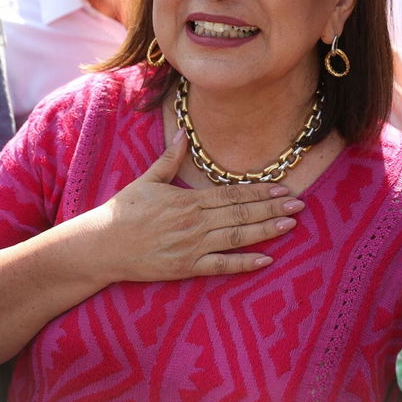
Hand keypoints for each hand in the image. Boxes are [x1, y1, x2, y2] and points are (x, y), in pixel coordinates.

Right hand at [84, 130, 305, 281]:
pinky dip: (244, 263)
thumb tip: (182, 133)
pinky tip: (266, 260)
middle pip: (240, 213)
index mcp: (187, 199)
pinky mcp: (185, 267)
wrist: (102, 245)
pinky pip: (220, 266)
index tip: (282, 186)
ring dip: (266, 230)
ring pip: (236, 236)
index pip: (231, 193)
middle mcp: (194, 222)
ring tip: (290, 224)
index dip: (259, 190)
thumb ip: (169, 159)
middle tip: (299, 203)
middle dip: (272, 208)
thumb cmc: (123, 211)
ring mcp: (191, 246)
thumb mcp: (147, 180)